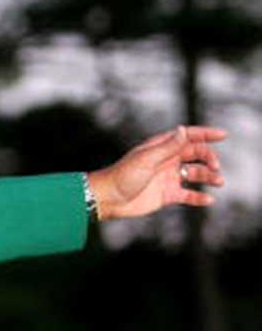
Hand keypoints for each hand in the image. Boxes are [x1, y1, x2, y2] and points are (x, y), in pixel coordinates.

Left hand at [87, 125, 225, 219]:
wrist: (107, 199)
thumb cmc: (122, 175)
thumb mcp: (146, 159)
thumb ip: (167, 147)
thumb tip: (184, 130)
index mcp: (161, 147)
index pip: (188, 137)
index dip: (206, 134)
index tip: (223, 135)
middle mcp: (167, 161)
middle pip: (196, 155)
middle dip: (209, 158)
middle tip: (215, 167)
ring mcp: (167, 178)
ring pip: (195, 174)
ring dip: (209, 177)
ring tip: (219, 182)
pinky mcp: (166, 195)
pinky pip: (188, 195)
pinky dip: (199, 197)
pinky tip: (209, 200)